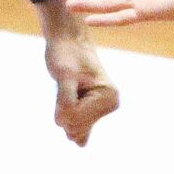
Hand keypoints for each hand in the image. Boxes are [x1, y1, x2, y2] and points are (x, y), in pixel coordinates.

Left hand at [38, 0, 119, 144]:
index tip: (67, 84)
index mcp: (109, 96)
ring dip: (63, 110)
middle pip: (75, 127)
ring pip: (72, 127)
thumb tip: (70, 133)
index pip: (76, 119)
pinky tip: (71, 109)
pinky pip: (76, 127)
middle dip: (64, 110)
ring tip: (69, 89)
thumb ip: (66, 103)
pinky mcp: (92, 108)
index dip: (62, 106)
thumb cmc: (66, 53)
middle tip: (67, 86)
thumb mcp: (64, 76)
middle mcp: (110, 104)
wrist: (67, 39)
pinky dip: (67, 118)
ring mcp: (102, 108)